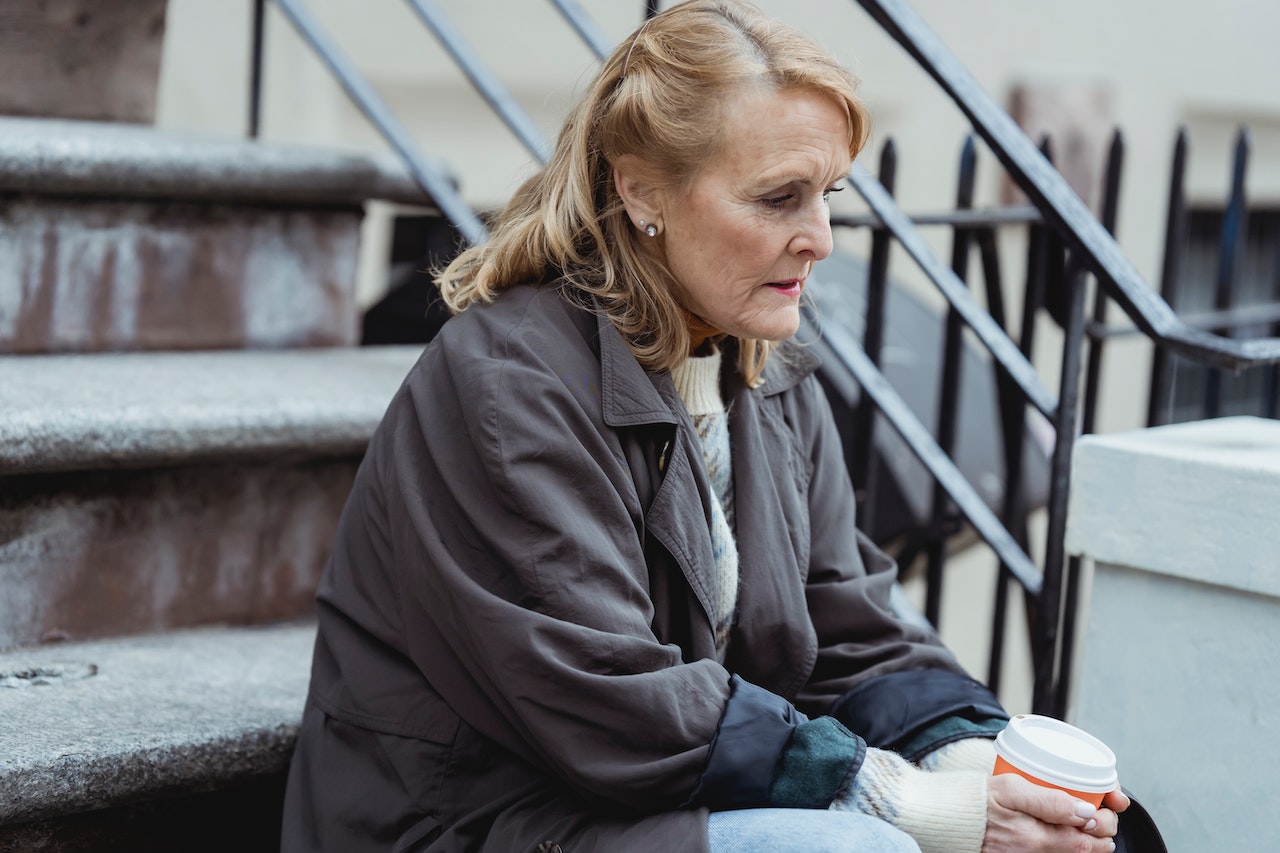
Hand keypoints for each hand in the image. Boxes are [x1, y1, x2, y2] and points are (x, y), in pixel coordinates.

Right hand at [982, 774, 1121, 851]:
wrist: (944, 817)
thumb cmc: (974, 799)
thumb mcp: (1010, 787)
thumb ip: (1048, 800)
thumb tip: (1086, 811)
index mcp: (1035, 838)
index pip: (1087, 838)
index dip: (1106, 822)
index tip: (1108, 806)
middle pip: (1084, 850)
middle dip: (1102, 834)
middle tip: (1105, 818)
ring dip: (1088, 843)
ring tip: (1091, 829)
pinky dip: (1068, 846)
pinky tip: (1067, 836)